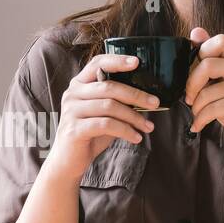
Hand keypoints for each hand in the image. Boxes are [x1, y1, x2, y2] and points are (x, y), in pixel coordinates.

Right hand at [46, 53, 160, 182]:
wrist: (68, 161)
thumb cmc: (90, 134)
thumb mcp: (104, 114)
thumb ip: (116, 101)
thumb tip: (147, 96)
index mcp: (79, 84)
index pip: (97, 63)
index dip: (117, 61)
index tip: (137, 62)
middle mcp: (72, 94)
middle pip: (109, 87)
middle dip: (136, 95)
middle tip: (155, 103)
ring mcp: (71, 111)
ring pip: (110, 107)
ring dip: (134, 117)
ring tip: (147, 127)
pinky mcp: (74, 129)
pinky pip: (106, 125)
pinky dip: (125, 131)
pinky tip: (136, 137)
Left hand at [182, 27, 223, 156]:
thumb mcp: (222, 83)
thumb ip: (209, 60)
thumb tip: (195, 32)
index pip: (221, 40)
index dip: (202, 52)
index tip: (195, 70)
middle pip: (208, 64)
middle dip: (191, 84)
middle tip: (190, 98)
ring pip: (207, 91)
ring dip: (195, 107)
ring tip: (197, 114)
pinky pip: (213, 108)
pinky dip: (200, 119)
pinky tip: (198, 125)